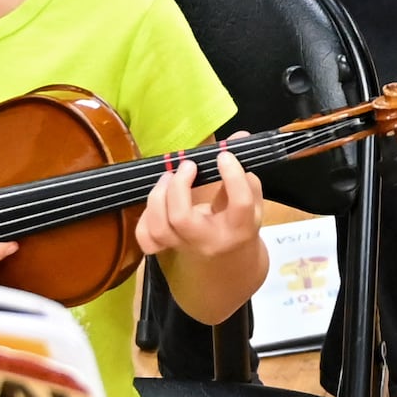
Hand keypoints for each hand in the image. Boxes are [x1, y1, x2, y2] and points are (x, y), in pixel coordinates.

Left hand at [133, 140, 261, 265]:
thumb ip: (244, 168)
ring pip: (159, 227)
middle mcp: (210, 241)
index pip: (239, 204)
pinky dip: (146, 216)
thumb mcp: (250, 197)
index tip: (223, 155)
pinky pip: (145, 237)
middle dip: (177, 186)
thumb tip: (240, 136)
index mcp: (240, 227)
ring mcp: (185, 247)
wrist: (228, 259)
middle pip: (181, 218)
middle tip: (187, 165)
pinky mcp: (167, 248)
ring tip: (168, 177)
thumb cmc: (239, 221)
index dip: (232, 175)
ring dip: (159, 196)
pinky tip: (158, 200)